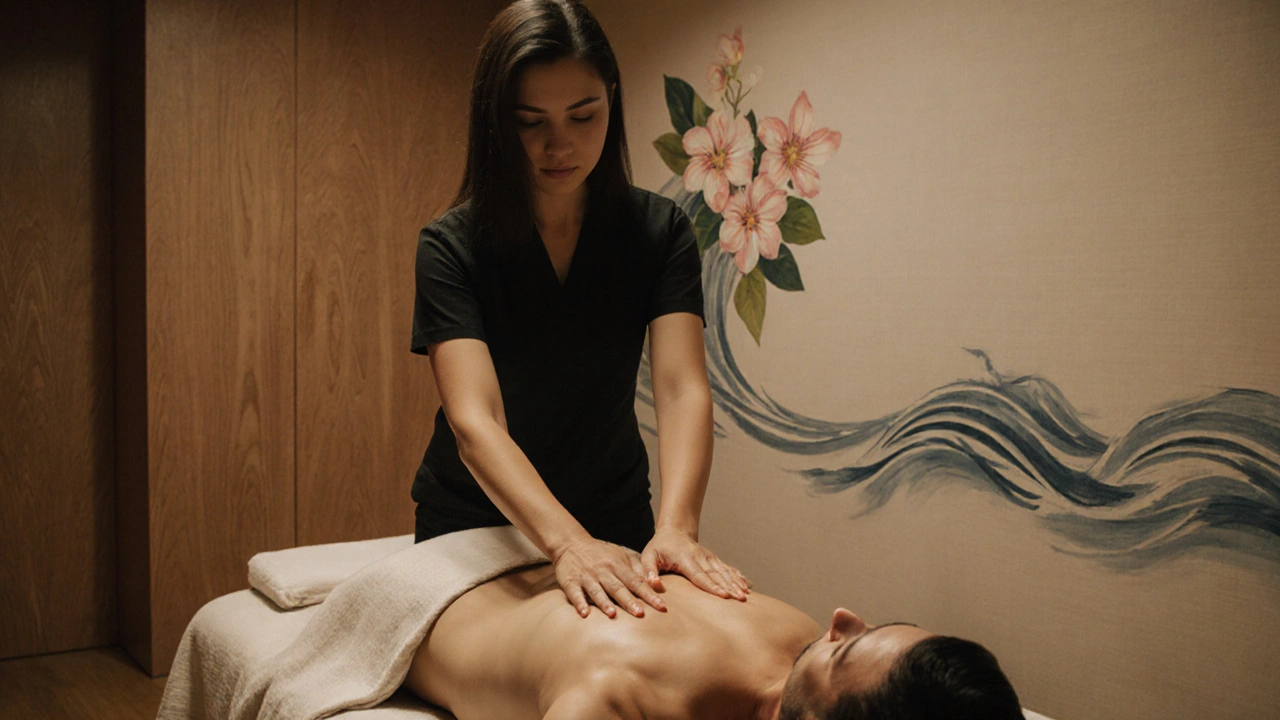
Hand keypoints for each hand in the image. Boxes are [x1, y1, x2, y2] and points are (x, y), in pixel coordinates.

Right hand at [552, 536, 667, 618]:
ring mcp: (586, 577)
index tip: (661, 606)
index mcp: (618, 566)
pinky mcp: (570, 582)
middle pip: (618, 588)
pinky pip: (574, 593)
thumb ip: (638, 567)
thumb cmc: (602, 553)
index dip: (649, 594)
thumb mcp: (622, 554)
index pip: (636, 582)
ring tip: (612, 614)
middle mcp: (603, 571)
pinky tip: (584, 613)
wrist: (572, 544)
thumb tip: (657, 583)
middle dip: (629, 601)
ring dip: (604, 603)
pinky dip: (579, 603)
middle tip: (640, 614)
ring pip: (597, 591)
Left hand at [640, 526, 749, 600]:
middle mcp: (700, 557)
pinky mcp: (712, 559)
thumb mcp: (648, 556)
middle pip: (716, 575)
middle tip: (741, 599)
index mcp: (685, 558)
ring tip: (746, 595)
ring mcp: (708, 557)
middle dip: (729, 587)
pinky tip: (747, 584)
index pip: (699, 575)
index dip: (711, 586)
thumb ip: (649, 571)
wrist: (673, 531)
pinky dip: (737, 576)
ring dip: (735, 583)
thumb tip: (653, 584)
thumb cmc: (658, 547)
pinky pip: (726, 568)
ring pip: (724, 571)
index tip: (723, 595)